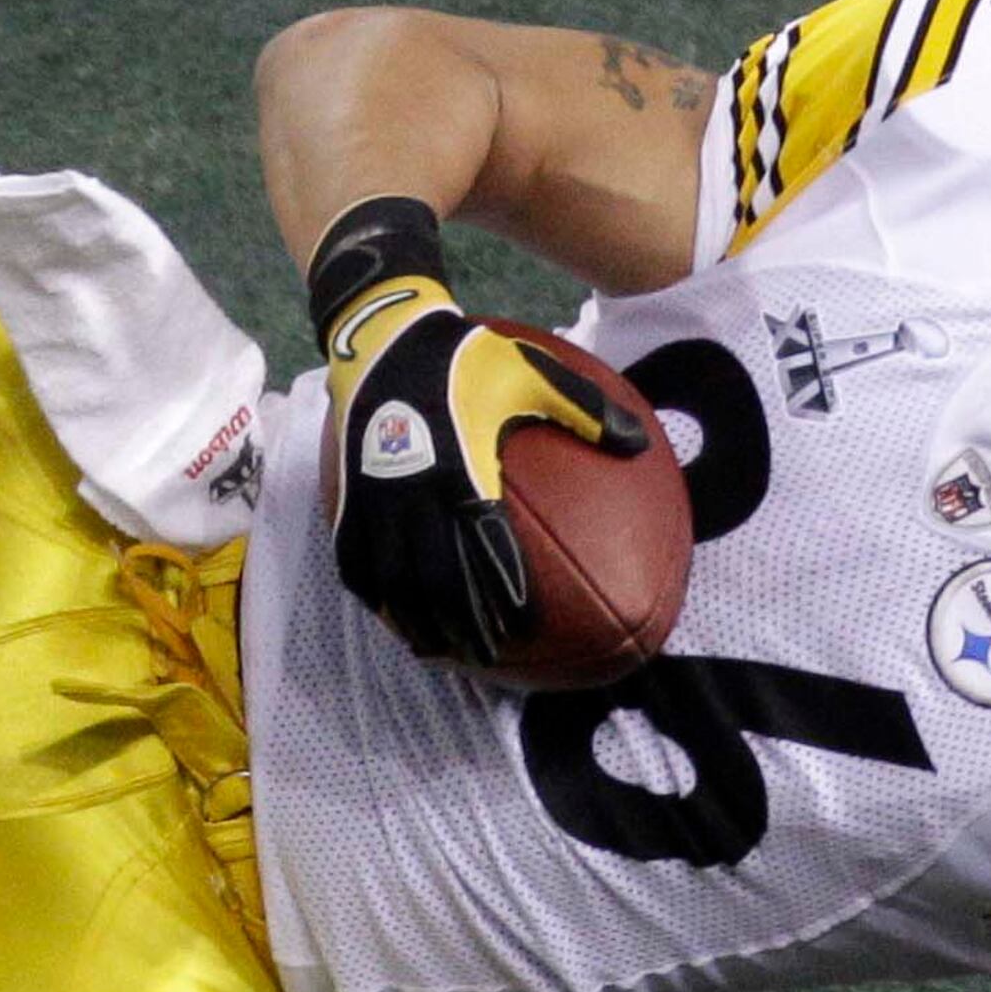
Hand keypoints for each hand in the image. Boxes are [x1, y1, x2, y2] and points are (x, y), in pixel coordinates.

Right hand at [307, 197, 644, 666]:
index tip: (523, 626)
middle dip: (461, 623)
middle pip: (439, 577)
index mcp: (465, 468)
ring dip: (415, 619)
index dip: (504, 591)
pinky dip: (372, 591)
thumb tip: (639, 444)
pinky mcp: (351, 493)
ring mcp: (378, 497)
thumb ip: (586, 409)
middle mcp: (417, 492)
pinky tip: (388, 613)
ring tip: (436, 651)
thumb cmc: (465, 357)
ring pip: (394, 576)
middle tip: (484, 656)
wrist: (385, 335)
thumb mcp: (533, 372)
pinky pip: (355, 556)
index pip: (488, 547)